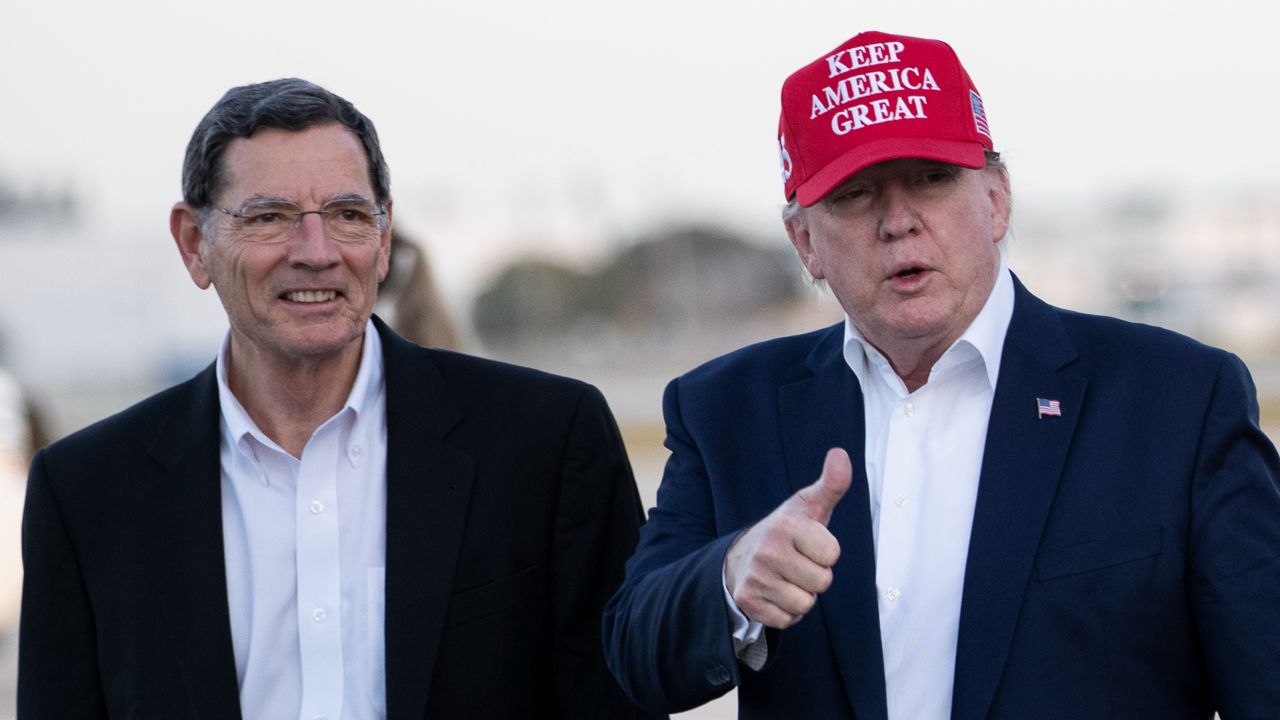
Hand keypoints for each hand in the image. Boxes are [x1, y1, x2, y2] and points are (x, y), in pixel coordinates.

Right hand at [724, 448, 851, 628]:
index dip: (826, 552)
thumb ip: (831, 484)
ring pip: (805, 604)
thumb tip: (842, 454)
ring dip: (801, 595)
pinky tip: (776, 593)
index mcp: (785, 526)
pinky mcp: (749, 602)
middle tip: (798, 563)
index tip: (809, 543)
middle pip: (821, 582)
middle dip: (815, 576)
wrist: (740, 557)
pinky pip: (788, 620)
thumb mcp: (807, 506)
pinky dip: (786, 611)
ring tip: (787, 578)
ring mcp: (755, 578)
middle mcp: (767, 551)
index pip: (832, 554)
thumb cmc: (786, 532)